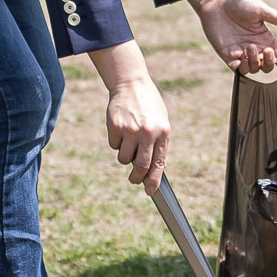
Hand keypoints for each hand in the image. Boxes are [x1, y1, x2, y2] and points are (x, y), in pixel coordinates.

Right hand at [104, 75, 170, 193]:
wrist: (131, 84)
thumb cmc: (149, 106)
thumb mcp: (160, 122)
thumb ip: (157, 144)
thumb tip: (152, 170)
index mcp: (163, 132)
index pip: (159, 163)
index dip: (153, 181)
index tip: (150, 192)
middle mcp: (147, 132)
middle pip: (141, 166)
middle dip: (137, 178)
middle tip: (134, 180)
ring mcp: (130, 130)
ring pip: (124, 158)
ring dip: (125, 156)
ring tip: (129, 141)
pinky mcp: (115, 127)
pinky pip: (114, 146)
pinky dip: (116, 142)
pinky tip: (121, 129)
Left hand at [188, 0, 276, 73]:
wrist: (216, 2)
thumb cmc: (239, 3)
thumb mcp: (260, 10)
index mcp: (265, 38)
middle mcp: (255, 47)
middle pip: (267, 66)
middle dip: (269, 63)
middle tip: (266, 51)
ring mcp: (242, 53)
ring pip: (254, 70)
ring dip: (254, 63)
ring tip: (250, 47)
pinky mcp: (228, 56)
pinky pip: (238, 70)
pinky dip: (242, 68)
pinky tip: (241, 57)